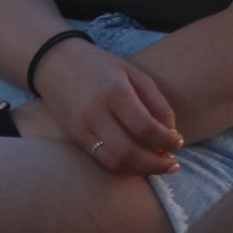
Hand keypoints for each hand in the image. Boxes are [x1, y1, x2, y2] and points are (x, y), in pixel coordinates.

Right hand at [30, 40, 183, 175]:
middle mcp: (94, 113)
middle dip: (156, 164)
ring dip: (141, 170)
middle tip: (172, 163)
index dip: (167, 141)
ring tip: (158, 165)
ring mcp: (81, 127)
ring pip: (115, 162)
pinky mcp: (75, 136)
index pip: (145, 128)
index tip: (178, 141)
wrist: (54, 62)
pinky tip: (138, 161)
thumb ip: (157, 102)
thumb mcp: (133, 74)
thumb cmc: (99, 65)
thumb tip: (170, 133)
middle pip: (129, 152)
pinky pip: (103, 159)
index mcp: (113, 92)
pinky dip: (125, 165)